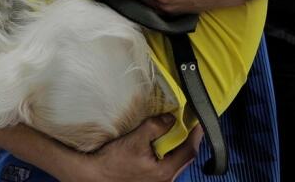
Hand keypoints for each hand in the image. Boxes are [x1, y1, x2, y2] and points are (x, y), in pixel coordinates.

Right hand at [63, 116, 198, 181]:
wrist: (96, 175)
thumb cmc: (113, 162)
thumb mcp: (135, 140)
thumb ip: (154, 127)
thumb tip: (171, 118)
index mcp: (165, 171)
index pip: (189, 150)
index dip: (195, 134)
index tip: (198, 120)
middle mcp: (165, 179)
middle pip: (184, 157)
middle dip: (187, 139)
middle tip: (187, 122)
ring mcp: (158, 180)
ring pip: (175, 161)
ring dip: (176, 145)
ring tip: (174, 129)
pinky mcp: (150, 178)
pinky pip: (165, 163)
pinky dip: (167, 151)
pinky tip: (159, 142)